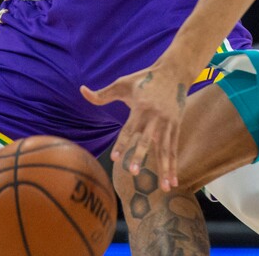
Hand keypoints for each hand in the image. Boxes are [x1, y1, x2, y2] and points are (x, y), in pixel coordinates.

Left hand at [81, 63, 188, 190]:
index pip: (129, 129)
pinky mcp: (176, 125)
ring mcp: (167, 122)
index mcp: (141, 107)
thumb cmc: (144, 78)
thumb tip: (81, 90)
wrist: (174, 71)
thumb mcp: (123, 83)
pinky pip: (173, 148)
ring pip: (165, 149)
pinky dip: (173, 165)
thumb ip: (103, 93)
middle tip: (133, 172)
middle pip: (146, 140)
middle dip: (139, 156)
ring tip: (165, 188)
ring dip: (164, 169)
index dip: (122, 144)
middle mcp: (155, 116)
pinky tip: (173, 182)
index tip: (114, 158)